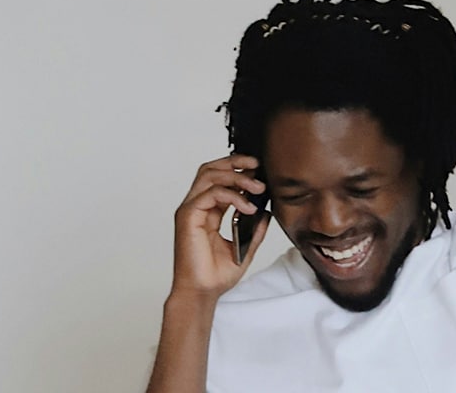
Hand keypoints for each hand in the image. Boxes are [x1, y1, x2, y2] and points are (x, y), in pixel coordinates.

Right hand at [170, 154, 270, 301]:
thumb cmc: (216, 274)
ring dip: (236, 177)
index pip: (219, 178)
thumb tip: (267, 211)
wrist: (203, 292)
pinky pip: (210, 194)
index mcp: (208, 211)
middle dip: (235, 162)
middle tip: (257, 166)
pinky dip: (232, 196)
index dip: (238, 168)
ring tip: (258, 188)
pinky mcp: (188, 217)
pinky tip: (248, 207)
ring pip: (209, 175)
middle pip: (211, 169)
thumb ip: (254, 228)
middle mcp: (197, 206)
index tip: (259, 169)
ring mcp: (191, 210)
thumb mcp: (244, 246)